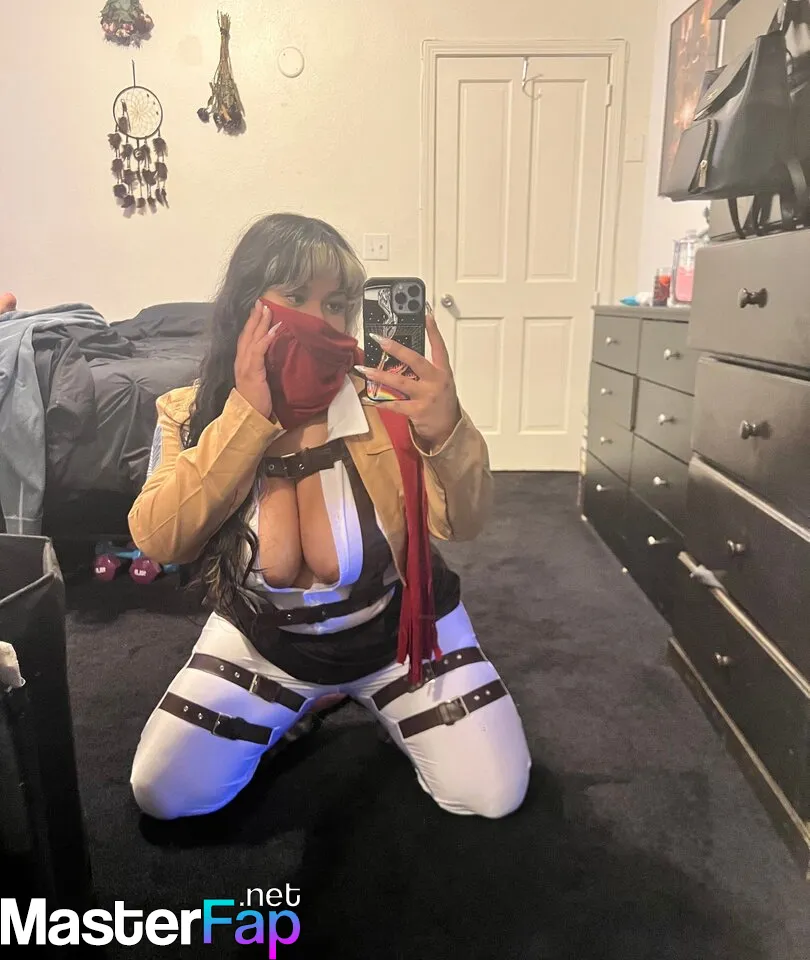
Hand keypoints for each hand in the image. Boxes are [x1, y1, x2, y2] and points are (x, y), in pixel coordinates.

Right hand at [234, 300, 279, 418]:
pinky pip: (259, 350)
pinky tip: (275, 328)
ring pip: (252, 338)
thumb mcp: (258, 380)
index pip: (245, 338)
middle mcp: (240, 360)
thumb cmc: (257, 400)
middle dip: (254, 317)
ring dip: (260, 322)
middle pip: (247, 334)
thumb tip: (271, 356)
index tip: (257, 310)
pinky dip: (267, 338)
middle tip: (261, 302)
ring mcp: (245, 365)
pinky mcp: (252, 371)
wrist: (249, 416)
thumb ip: (261, 367)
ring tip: (267, 308)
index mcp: (242, 362)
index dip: (251, 323)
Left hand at [357, 309, 460, 448]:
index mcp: (443, 372)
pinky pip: (395, 404)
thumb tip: (403, 358)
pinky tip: (368, 399)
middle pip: (416, 361)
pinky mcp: (417, 411)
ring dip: (380, 376)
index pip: (439, 348)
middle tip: (381, 340)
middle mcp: (436, 381)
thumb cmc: (442, 403)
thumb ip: (427, 371)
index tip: (426, 315)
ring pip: (400, 382)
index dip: (433, 331)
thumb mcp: (441, 384)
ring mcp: (427, 396)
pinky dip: (380, 402)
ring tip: (364, 369)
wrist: (449, 430)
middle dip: (397, 349)